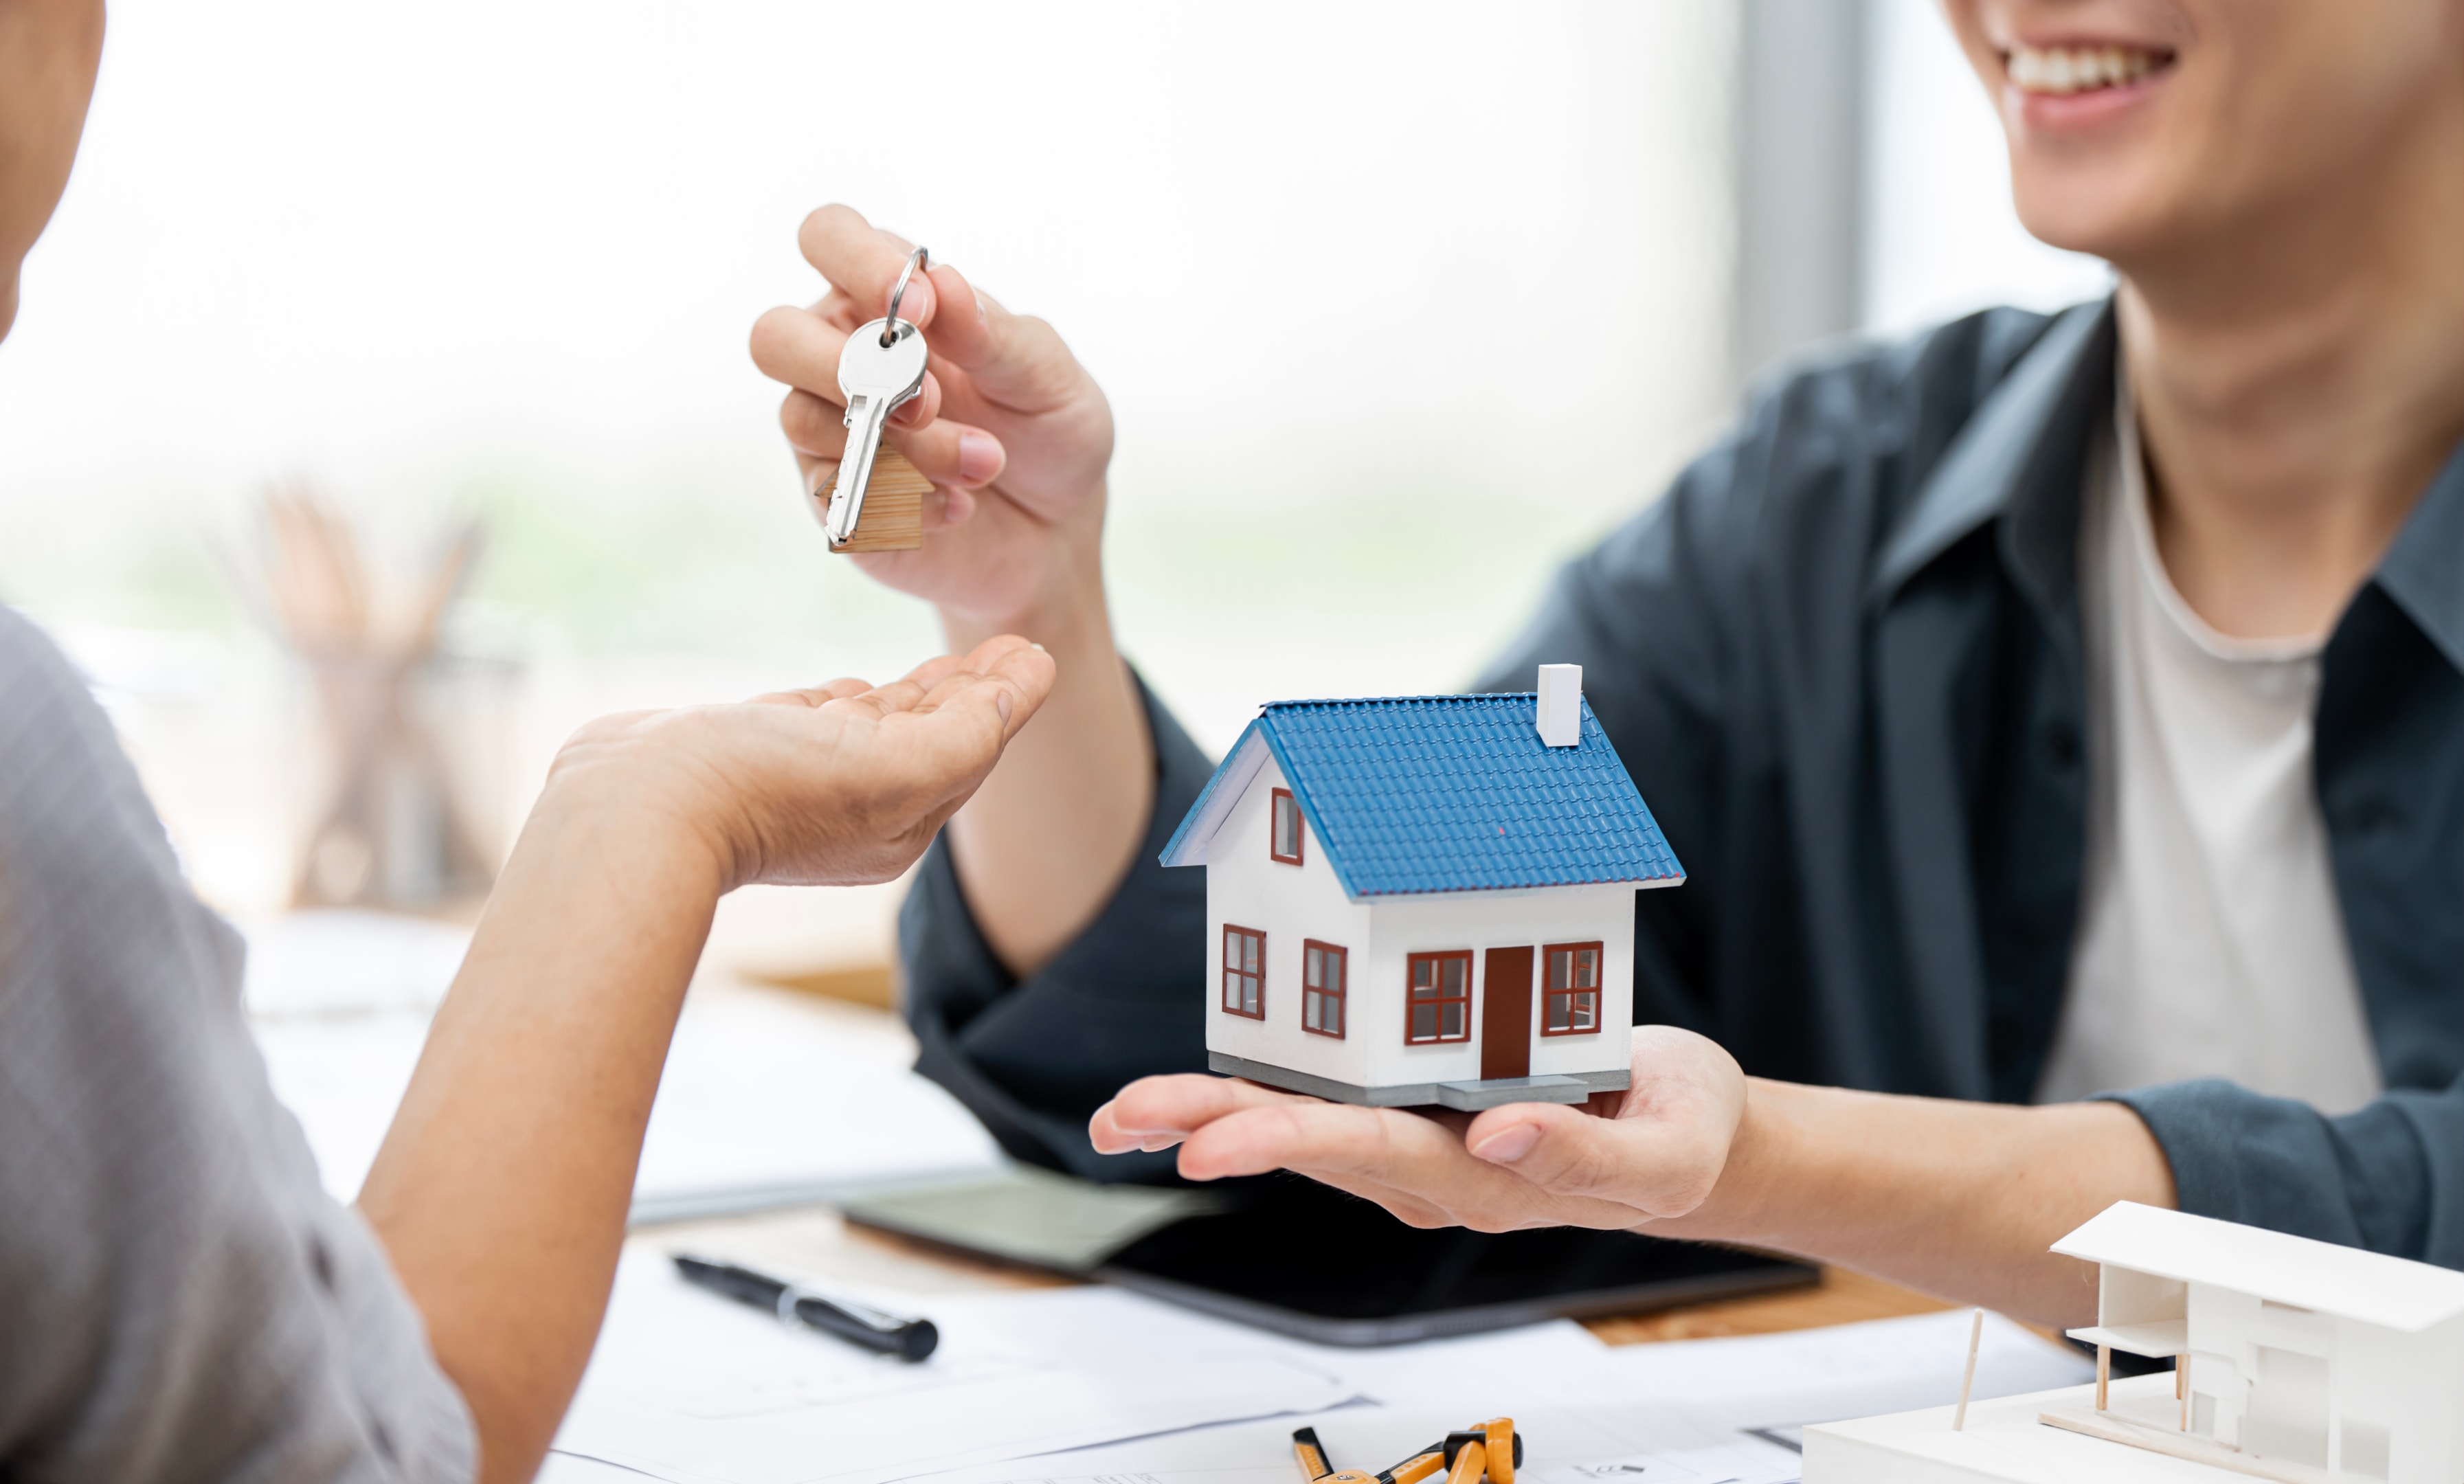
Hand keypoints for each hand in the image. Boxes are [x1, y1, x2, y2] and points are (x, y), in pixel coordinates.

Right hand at [543, 634, 1057, 892]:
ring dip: (916, 697)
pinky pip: (812, 725)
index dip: (1007, 697)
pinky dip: (844, 704)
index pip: (973, 747)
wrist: (634, 811)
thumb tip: (1020, 691)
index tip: (1032, 649)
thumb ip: (968, 734)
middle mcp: (855, 806)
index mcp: (902, 821)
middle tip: (1008, 648)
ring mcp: (797, 779)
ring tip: (949, 668)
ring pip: (876, 729)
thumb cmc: (768, 789)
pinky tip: (856, 689)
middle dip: (972, 693)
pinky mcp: (745, 752)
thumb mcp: (896, 767)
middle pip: (934, 739)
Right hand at [749, 205, 1115, 628]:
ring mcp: (829, 427)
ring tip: (984, 464)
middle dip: (845, 367)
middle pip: (774, 335)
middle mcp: (841, 352)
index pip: (830, 238)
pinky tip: (960, 506)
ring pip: (806, 420)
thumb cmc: (1046, 431)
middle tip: (928, 403)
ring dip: (906, 447)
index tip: (922, 310)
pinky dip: (907, 501)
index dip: (858, 261)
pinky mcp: (834, 497)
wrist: (1055, 529)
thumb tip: (940, 280)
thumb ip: (991, 333)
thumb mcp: (1046, 376)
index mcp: (886, 296)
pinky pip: (834, 493)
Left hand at [1088, 1026, 1750, 1233]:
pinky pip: (1329, 1092)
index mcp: (1483, 1177)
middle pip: (1307, 1144)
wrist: (1692, 1129)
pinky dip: (1262, 1083)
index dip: (1284, 1145)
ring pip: (1302, 1123)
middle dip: (1211, 1127)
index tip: (1210, 1146)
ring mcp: (1418, 1137)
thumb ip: (1587, 1154)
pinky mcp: (1419, 1100)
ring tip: (1126, 1112)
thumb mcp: (1665, 1153)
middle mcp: (1431, 1165)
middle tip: (1126, 1118)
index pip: (1367, 1155)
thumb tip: (1497, 1134)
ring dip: (1211, 1113)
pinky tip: (1206, 1079)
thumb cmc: (1681, 1138)